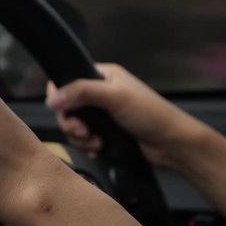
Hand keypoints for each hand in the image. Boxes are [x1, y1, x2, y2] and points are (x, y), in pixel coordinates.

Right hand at [47, 63, 205, 169]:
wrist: (173, 144)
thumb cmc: (152, 114)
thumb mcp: (115, 97)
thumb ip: (82, 92)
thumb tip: (52, 98)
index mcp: (103, 76)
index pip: (68, 80)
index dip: (60, 96)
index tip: (62, 110)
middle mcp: (101, 93)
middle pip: (68, 106)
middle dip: (71, 123)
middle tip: (83, 132)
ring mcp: (103, 114)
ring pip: (74, 125)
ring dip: (80, 138)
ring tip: (95, 143)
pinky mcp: (106, 133)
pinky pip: (84, 139)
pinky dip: (87, 146)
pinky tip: (99, 149)